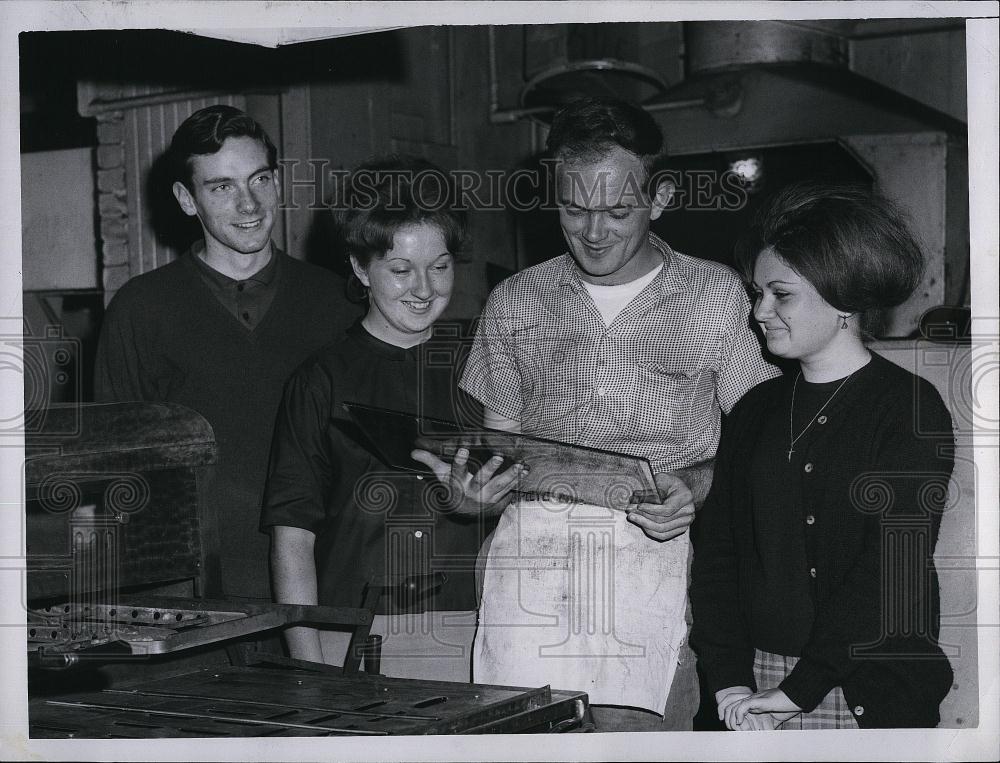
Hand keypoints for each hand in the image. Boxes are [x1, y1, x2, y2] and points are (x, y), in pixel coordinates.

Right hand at [411, 446, 525, 515]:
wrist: (463, 511)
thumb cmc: (452, 487)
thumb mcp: (441, 475)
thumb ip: (430, 461)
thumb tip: (414, 452)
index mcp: (458, 482)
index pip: (457, 470)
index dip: (460, 460)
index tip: (464, 449)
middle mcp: (473, 489)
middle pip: (481, 479)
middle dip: (490, 468)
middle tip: (497, 457)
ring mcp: (486, 495)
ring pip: (499, 485)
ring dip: (510, 475)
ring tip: (520, 466)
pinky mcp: (497, 498)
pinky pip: (509, 489)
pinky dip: (518, 481)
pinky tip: (525, 471)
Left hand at [626, 471, 694, 540]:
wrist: (680, 490)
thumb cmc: (670, 483)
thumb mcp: (663, 478)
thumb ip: (653, 488)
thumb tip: (638, 497)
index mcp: (685, 498)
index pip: (667, 509)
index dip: (651, 509)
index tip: (639, 506)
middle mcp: (688, 513)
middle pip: (662, 521)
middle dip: (643, 517)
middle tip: (630, 511)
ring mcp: (685, 523)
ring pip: (661, 530)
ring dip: (644, 524)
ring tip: (633, 517)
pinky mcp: (680, 530)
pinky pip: (663, 535)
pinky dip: (650, 531)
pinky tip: (641, 523)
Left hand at [730, 688, 801, 729]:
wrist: (795, 698)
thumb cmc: (785, 707)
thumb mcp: (772, 719)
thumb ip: (766, 726)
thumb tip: (763, 737)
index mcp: (752, 702)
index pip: (733, 702)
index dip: (726, 711)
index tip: (728, 724)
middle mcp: (751, 699)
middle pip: (729, 701)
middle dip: (725, 714)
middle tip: (728, 726)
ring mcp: (755, 699)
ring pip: (735, 704)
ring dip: (731, 716)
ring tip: (733, 726)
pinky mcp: (760, 700)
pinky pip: (744, 704)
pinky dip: (739, 713)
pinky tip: (739, 721)